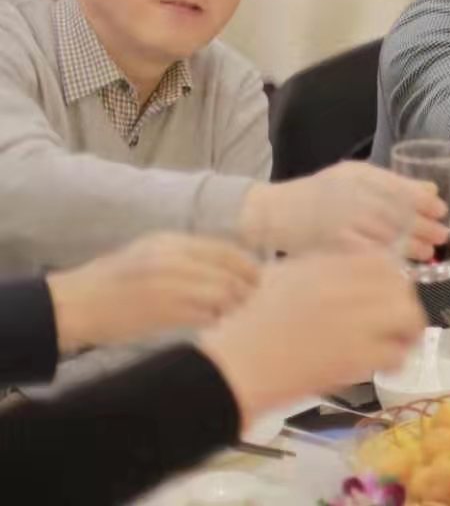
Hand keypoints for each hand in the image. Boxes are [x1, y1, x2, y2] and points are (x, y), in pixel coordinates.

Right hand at [45, 233, 259, 351]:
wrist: (76, 304)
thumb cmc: (113, 279)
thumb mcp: (149, 251)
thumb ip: (186, 253)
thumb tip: (226, 264)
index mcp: (171, 242)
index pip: (225, 250)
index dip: (247, 265)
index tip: (258, 276)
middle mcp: (174, 260)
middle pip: (229, 274)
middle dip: (246, 288)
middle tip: (251, 298)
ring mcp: (170, 287)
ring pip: (223, 295)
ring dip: (233, 305)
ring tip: (232, 311)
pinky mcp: (165, 313)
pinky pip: (206, 316)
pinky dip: (215, 320)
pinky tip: (213, 322)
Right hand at [198, 251, 425, 428]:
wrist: (233, 369)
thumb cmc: (248, 329)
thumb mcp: (280, 279)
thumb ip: (318, 269)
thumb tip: (352, 274)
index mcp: (325, 267)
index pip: (380, 261)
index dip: (392, 278)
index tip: (389, 295)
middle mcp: (344, 287)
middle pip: (399, 285)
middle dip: (403, 304)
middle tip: (398, 324)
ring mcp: (353, 320)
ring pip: (407, 314)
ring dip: (408, 331)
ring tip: (398, 346)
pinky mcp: (356, 356)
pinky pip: (396, 353)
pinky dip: (395, 360)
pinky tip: (384, 367)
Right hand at [239, 162, 448, 258]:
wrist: (274, 212)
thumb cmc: (318, 191)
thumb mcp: (353, 174)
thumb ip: (391, 181)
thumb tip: (430, 190)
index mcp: (358, 178)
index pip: (401, 189)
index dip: (425, 202)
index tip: (441, 211)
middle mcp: (351, 199)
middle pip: (398, 215)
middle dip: (423, 227)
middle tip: (442, 236)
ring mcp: (342, 224)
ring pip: (386, 238)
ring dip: (411, 246)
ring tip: (427, 253)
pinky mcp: (333, 248)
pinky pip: (366, 257)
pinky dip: (387, 262)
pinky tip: (400, 266)